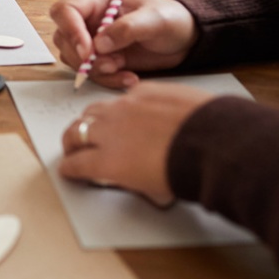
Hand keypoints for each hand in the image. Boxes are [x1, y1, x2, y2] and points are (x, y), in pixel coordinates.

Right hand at [51, 0, 196, 88]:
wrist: (186, 40)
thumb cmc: (172, 19)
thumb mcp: (155, 19)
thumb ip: (127, 28)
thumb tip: (99, 44)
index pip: (66, 10)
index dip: (71, 31)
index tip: (88, 52)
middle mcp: (90, 19)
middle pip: (63, 37)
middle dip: (82, 57)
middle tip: (109, 64)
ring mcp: (94, 39)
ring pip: (74, 59)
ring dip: (96, 70)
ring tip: (123, 68)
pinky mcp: (102, 58)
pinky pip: (91, 73)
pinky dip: (108, 79)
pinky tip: (129, 77)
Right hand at [59, 82, 214, 205]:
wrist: (211, 141)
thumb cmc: (186, 170)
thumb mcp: (150, 187)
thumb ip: (129, 179)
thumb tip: (128, 177)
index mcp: (106, 160)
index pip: (75, 164)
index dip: (69, 168)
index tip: (68, 169)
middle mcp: (107, 130)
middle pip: (75, 133)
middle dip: (70, 142)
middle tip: (71, 148)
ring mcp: (123, 107)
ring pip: (93, 110)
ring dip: (90, 120)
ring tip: (94, 126)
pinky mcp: (142, 91)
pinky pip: (123, 98)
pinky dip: (122, 107)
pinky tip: (132, 112)